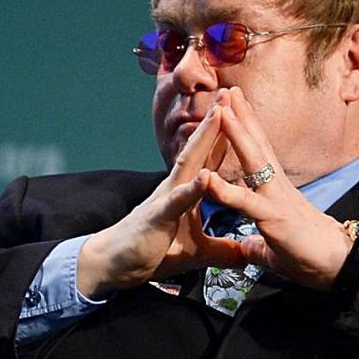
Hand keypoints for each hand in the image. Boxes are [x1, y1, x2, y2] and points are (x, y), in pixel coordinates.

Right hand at [75, 93, 256, 296]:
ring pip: (188, 164)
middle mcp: (174, 188)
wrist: (114, 266)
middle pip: (199, 149)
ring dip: (204, 138)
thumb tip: (245, 255)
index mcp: (185, 193)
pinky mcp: (157, 219)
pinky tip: (204, 176)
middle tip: (230, 93)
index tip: (241, 111)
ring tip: (219, 114)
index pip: (209, 159)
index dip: (225, 136)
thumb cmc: (150, 253)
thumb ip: (221, 250)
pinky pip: (176, 201)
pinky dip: (191, 189)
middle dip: (216, 122)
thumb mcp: (195, 253)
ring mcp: (165, 200)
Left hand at [196, 97, 358, 297]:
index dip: (246, 129)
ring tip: (221, 110)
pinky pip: (245, 202)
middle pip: (256, 144)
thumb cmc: (309, 257)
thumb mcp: (274, 249)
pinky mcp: (274, 218)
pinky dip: (223, 190)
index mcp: (276, 190)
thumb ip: (257, 244)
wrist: (340, 267)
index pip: (259, 152)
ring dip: (236, 135)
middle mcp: (276, 187)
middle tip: (225, 89)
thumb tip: (247, 248)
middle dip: (241, 116)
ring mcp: (276, 199)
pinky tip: (205, 177)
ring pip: (253, 161)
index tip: (233, 106)